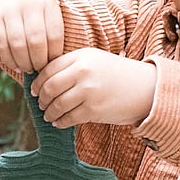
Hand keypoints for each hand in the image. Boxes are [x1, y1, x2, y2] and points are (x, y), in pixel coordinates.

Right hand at [0, 0, 64, 72]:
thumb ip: (51, 34)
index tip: (52, 65)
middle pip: (36, 41)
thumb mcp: (47, 14)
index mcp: (47, 3)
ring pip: (18, 44)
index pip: (54, 35)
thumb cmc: (33, 12)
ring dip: (23, 62)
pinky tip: (15, 65)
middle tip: (38, 70)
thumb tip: (53, 66)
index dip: (54, 55)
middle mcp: (29, 3)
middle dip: (38, 61)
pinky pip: (1, 44)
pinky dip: (9, 59)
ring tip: (27, 69)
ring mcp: (9, 9)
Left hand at [32, 48, 156, 127]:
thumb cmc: (117, 74)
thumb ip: (71, 65)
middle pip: (49, 87)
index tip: (34, 90)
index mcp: (81, 56)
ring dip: (49, 112)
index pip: (48, 69)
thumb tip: (43, 80)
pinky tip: (59, 123)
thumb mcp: (94, 60)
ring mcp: (88, 91)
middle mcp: (83, 72)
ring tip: (48, 115)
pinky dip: (60, 122)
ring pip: (57, 104)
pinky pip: (68, 118)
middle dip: (41, 98)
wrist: (146, 88)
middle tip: (40, 104)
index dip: (37, 82)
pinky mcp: (93, 110)